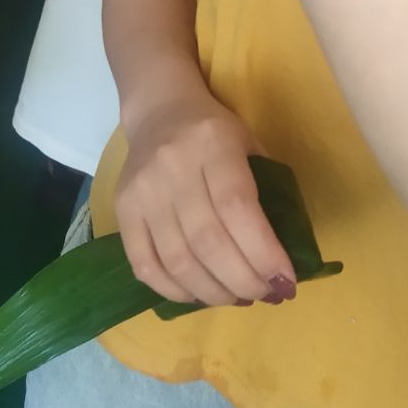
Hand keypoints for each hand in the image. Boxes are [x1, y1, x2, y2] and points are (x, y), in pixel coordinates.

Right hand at [115, 88, 296, 307]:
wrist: (159, 110)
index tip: (285, 282)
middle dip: (244, 281)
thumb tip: (280, 261)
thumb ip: (267, 192)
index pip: (236, 208)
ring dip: (214, 293)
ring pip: (178, 261)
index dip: (263, 254)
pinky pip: (145, 265)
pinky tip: (199, 294)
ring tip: (238, 297)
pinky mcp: (122, 209)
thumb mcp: (248, 144)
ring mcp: (142, 190)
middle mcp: (172, 166)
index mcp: (212, 144)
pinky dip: (174, 291)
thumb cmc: (214, 131)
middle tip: (266, 294)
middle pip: (208, 241)